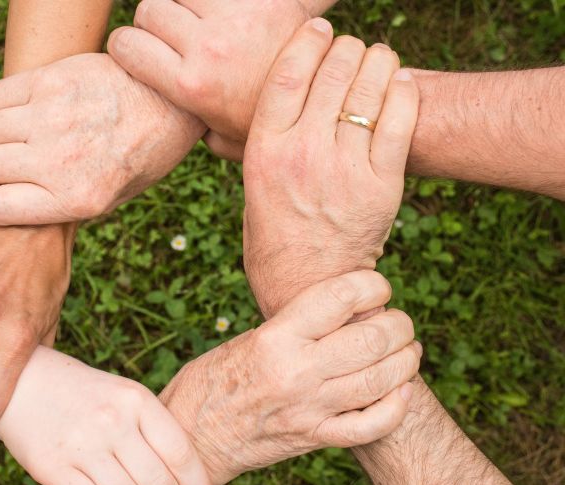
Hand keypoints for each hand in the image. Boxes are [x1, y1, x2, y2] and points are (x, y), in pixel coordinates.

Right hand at [0, 53, 204, 225]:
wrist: (171, 103)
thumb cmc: (140, 156)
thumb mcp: (111, 199)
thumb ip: (60, 206)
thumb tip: (7, 206)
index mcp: (75, 199)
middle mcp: (59, 161)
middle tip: (5, 164)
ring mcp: (52, 118)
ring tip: (16, 136)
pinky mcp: (50, 81)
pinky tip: (19, 110)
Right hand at [0, 347, 213, 484]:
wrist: (23, 383)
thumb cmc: (84, 395)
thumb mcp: (122, 396)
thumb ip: (151, 427)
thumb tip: (187, 474)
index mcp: (135, 400)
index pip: (180, 452)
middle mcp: (112, 421)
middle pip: (159, 483)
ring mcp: (82, 445)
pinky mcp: (54, 467)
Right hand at [21, 271, 419, 484]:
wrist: (190, 437)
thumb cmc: (211, 381)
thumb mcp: (247, 339)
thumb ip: (293, 327)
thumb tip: (343, 309)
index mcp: (275, 338)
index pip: (340, 298)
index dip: (372, 285)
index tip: (378, 286)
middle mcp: (296, 371)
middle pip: (371, 338)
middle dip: (398, 324)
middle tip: (400, 321)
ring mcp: (309, 409)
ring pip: (380, 380)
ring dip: (406, 360)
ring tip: (408, 349)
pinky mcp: (314, 438)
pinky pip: (370, 425)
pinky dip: (396, 407)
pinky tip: (400, 391)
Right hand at [108, 0, 311, 159]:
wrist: (325, 97)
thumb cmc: (268, 124)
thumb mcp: (223, 139)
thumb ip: (188, 126)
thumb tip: (165, 123)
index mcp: (189, 85)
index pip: (125, 44)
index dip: (126, 46)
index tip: (137, 51)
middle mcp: (207, 48)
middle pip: (150, 9)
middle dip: (154, 22)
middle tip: (172, 37)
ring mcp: (234, 18)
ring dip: (183, 4)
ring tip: (198, 22)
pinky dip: (212, 0)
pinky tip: (222, 14)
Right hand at [242, 21, 419, 316]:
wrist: (307, 285)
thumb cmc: (273, 235)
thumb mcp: (251, 185)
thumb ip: (256, 142)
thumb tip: (254, 103)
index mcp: (264, 150)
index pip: (287, 73)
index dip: (307, 40)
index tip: (319, 28)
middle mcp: (303, 153)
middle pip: (332, 72)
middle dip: (346, 48)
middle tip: (351, 47)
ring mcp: (344, 168)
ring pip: (369, 88)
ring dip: (378, 61)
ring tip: (378, 59)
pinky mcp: (381, 185)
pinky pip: (400, 119)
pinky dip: (403, 91)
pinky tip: (400, 82)